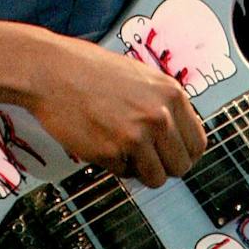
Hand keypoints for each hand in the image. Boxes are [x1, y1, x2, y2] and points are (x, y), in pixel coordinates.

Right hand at [24, 33, 207, 188]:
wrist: (50, 71)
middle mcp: (159, 116)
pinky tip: (101, 141)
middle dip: (164, 166)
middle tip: (147, 159)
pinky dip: (114, 165)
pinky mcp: (111, 153)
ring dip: (141, 171)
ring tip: (123, 150)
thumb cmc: (89, 69)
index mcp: (171, 94)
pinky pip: (124, 174)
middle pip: (181, 166)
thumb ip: (163, 104)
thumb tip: (177, 136)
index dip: (184, 153)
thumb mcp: (141, 77)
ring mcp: (136, 136)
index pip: (197, 143)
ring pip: (156, 178)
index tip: (172, 155)